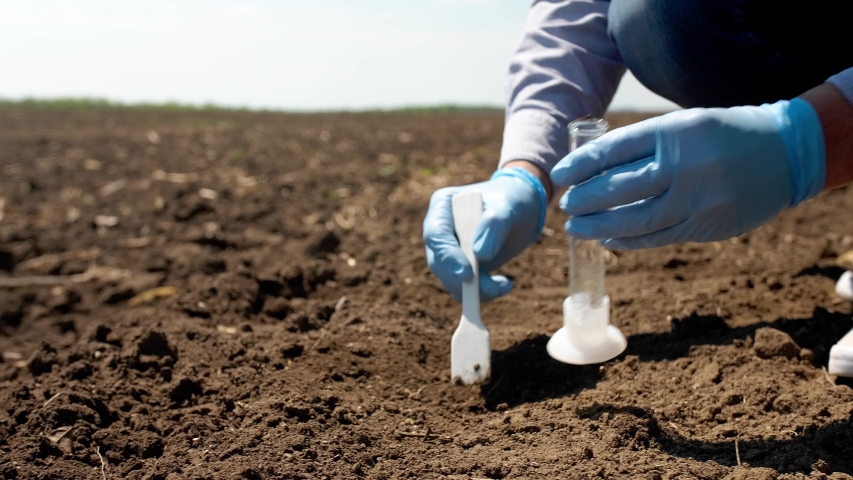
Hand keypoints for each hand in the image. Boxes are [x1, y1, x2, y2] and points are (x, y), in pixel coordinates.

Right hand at [423, 167, 546, 301]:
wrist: (522, 211)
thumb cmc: (513, 201)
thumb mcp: (508, 208)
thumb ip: (494, 226)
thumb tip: (480, 254)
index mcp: (443, 206)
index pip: (436, 234)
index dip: (448, 256)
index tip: (467, 273)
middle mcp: (440, 229)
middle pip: (438, 261)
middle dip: (461, 279)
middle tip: (490, 288)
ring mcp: (448, 250)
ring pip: (449, 279)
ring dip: (474, 290)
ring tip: (504, 285)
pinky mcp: (460, 267)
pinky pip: (462, 287)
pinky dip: (481, 293)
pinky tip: (503, 285)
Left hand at [550, 99, 825, 249]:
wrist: (786, 152)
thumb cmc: (721, 134)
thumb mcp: (683, 124)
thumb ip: (643, 145)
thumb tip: (590, 169)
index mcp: (675, 132)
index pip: (614, 150)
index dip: (581, 165)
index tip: (559, 175)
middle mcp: (685, 166)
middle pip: (620, 188)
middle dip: (585, 199)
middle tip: (565, 205)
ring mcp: (698, 199)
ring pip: (636, 219)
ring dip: (599, 226)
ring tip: (576, 227)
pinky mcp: (707, 226)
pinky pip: (658, 237)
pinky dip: (628, 240)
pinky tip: (607, 238)